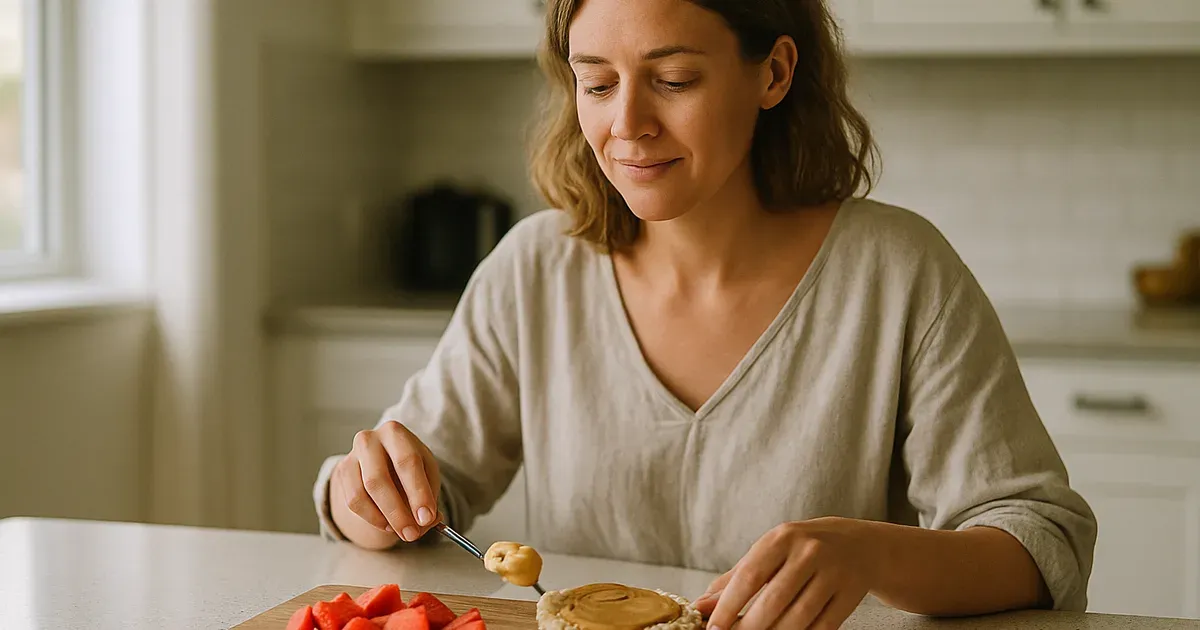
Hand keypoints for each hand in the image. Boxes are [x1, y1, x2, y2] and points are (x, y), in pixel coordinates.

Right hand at [332, 420, 441, 543]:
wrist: (383, 457)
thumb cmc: (409, 465)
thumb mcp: (426, 474)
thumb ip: (428, 497)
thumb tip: (426, 522)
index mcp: (396, 433)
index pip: (407, 462)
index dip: (418, 492)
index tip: (427, 518)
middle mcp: (369, 440)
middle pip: (378, 480)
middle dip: (397, 512)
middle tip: (412, 534)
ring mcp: (351, 456)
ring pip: (361, 494)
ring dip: (383, 519)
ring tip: (401, 530)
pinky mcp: (342, 473)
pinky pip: (353, 502)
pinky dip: (372, 518)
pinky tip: (387, 523)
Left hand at [694, 517, 874, 629]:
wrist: (857, 544)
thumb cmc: (801, 550)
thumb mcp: (769, 552)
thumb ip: (734, 579)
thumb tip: (701, 606)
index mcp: (782, 537)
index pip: (749, 575)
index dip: (728, 605)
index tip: (714, 627)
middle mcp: (809, 551)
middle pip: (773, 601)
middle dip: (749, 627)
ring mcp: (833, 573)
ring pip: (798, 618)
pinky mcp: (851, 593)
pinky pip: (823, 627)